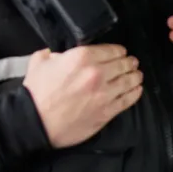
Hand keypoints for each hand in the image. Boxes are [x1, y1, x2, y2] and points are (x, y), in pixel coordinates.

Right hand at [23, 45, 141, 148]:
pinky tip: (137, 90)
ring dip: (135, 76)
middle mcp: (97, 72)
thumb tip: (58, 54)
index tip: (120, 53)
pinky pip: (129, 99)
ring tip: (137, 75)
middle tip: (132, 64)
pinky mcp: (108, 110)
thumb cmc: (35, 93)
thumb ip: (51, 54)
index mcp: (82, 57)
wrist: (35, 122)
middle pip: (124, 64)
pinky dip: (135, 93)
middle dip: (129, 63)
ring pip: (130, 80)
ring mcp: (105, 92)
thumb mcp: (39, 63)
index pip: (112, 50)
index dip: (118, 51)